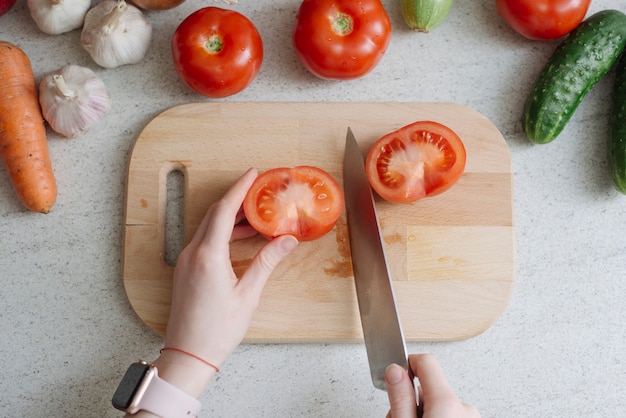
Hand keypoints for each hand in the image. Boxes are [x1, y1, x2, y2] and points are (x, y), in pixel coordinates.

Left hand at [154, 168, 298, 396]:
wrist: (188, 354)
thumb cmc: (217, 329)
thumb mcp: (248, 294)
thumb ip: (266, 262)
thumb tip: (286, 241)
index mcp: (208, 255)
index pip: (225, 211)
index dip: (240, 189)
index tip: (253, 174)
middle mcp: (192, 253)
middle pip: (214, 214)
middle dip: (236, 200)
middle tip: (258, 193)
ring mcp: (185, 261)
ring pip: (208, 227)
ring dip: (230, 219)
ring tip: (256, 218)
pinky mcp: (185, 269)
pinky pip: (203, 241)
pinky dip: (221, 233)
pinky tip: (239, 239)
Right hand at [384, 354, 479, 417]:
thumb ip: (401, 398)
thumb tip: (394, 370)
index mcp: (447, 402)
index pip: (426, 361)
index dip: (406, 365)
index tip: (395, 378)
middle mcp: (463, 407)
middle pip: (429, 386)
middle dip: (411, 399)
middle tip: (399, 416)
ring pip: (437, 402)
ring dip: (422, 412)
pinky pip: (448, 414)